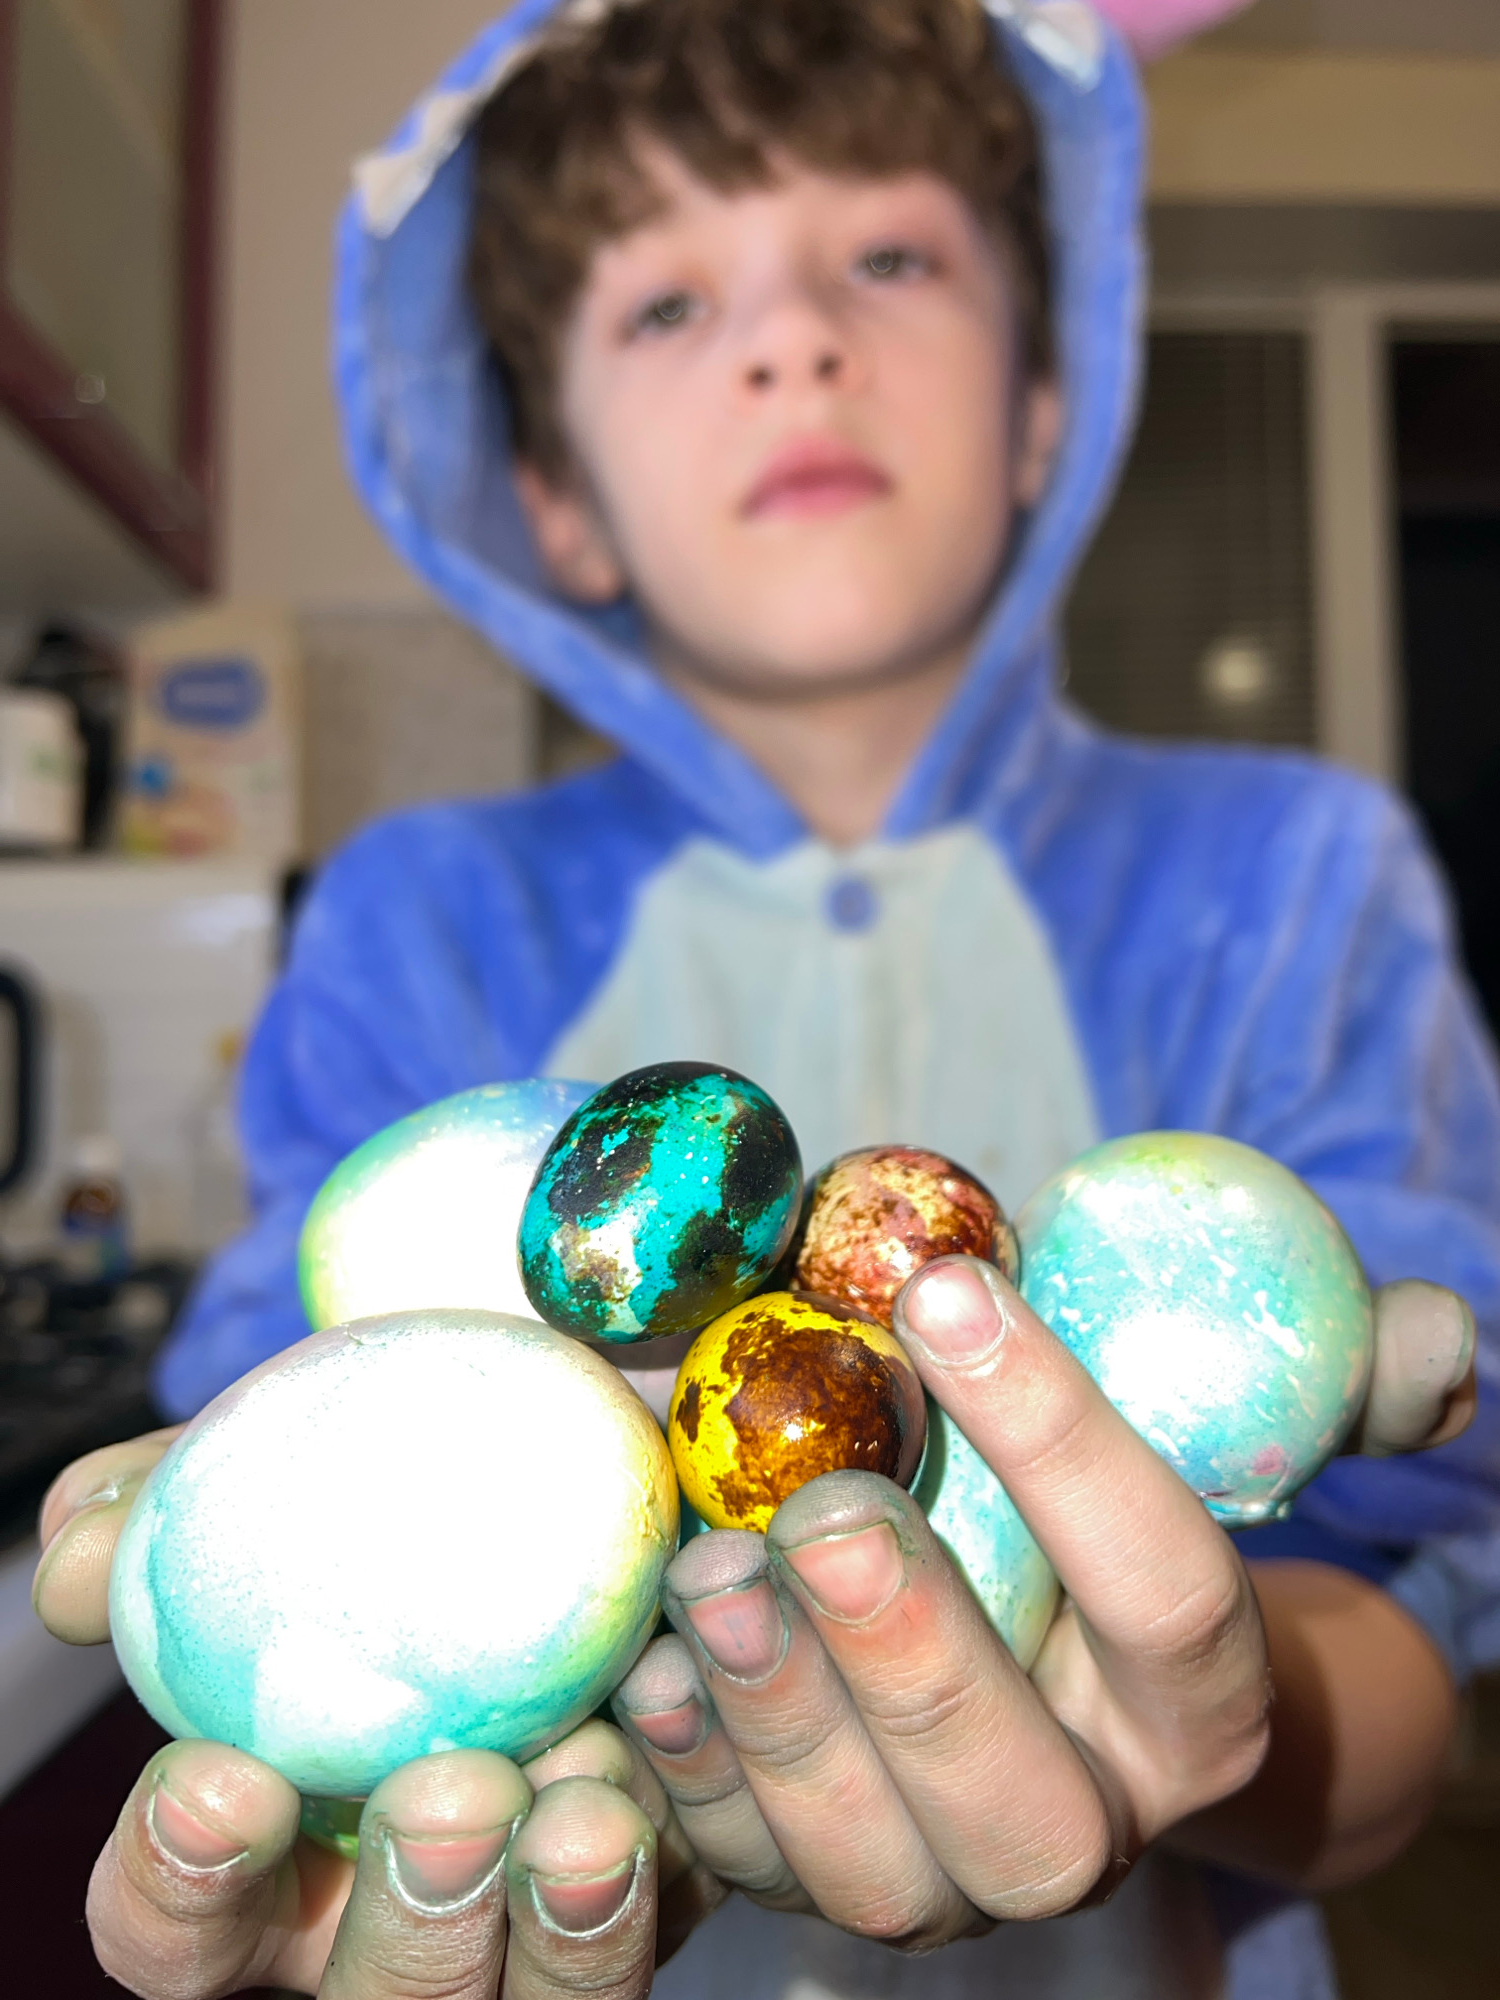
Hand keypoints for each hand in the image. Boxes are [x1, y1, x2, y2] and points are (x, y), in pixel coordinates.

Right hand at [34, 1448, 723, 1994]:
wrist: (589, 1442)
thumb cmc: (400, 1475)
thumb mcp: (292, 1456)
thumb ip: (175, 1495)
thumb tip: (81, 1546)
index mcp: (274, 1851)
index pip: (179, 1932)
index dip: (181, 1885)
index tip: (223, 1777)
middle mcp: (404, 1912)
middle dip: (413, 1932)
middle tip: (454, 1791)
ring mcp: (545, 1915)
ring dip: (569, 1926)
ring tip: (591, 1799)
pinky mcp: (683, 1874)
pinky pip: (698, 1900)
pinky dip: (695, 1824)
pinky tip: (690, 1722)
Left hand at [610, 1260, 1476, 1945]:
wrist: (1045, 1651)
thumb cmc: (1114, 1516)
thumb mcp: (1216, 1433)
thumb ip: (1327, 1384)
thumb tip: (1440, 1337)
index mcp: (1195, 1703)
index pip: (1164, 1589)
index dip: (1062, 1439)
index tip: (946, 1289)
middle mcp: (1084, 1817)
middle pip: (1020, 1799)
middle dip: (922, 1663)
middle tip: (829, 1508)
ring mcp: (946, 1876)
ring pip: (875, 1868)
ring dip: (784, 1722)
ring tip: (713, 1576)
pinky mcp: (811, 1887)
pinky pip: (741, 1875)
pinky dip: (688, 1779)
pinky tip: (650, 1668)